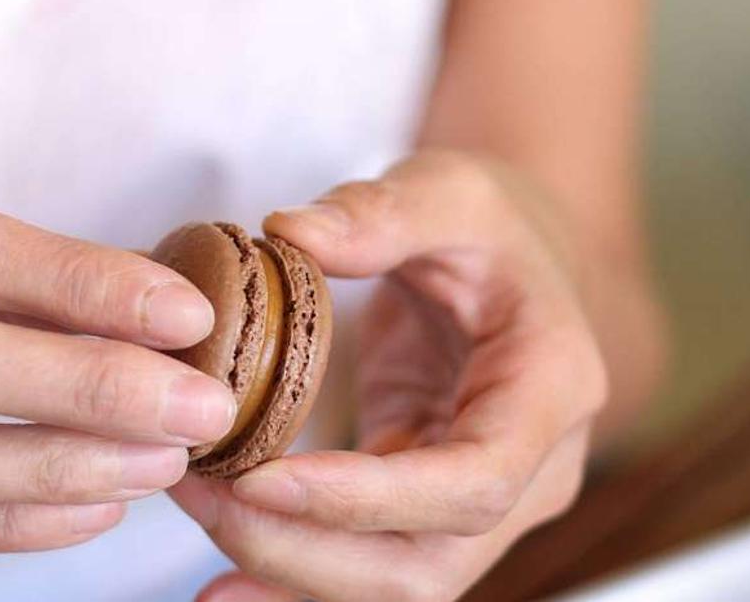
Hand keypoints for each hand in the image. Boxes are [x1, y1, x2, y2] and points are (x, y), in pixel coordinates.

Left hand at [168, 151, 608, 601]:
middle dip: (305, 549)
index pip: (474, 482)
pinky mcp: (429, 516)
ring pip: (394, 584)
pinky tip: (218, 583)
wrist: (523, 265)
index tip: (264, 479)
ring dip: (287, 567)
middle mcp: (536, 472)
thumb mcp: (448, 188)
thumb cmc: (491, 225)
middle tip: (202, 491)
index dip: (370, 498)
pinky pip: (366, 566)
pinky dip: (293, 574)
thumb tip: (286, 231)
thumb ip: (378, 211)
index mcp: (554, 389)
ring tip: (195, 509)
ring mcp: (484, 508)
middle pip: (427, 563)